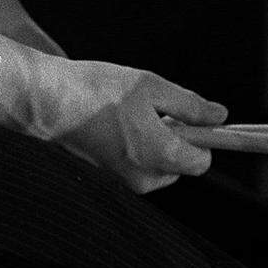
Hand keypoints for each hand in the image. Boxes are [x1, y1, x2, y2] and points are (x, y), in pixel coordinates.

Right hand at [0, 47, 226, 193]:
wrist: (47, 101)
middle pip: (179, 165)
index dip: (204, 137)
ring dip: (155, 140)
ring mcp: (123, 181)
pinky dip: (135, 144)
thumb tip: (220, 117)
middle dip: (176, 138)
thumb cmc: (97, 91)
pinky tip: (117, 120)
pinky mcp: (108, 176)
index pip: (201, 162)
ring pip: (157, 164)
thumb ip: (190, 105)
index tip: (196, 117)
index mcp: (158, 155)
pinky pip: (136, 163)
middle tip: (155, 107)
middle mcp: (143, 178)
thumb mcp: (151, 86)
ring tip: (131, 110)